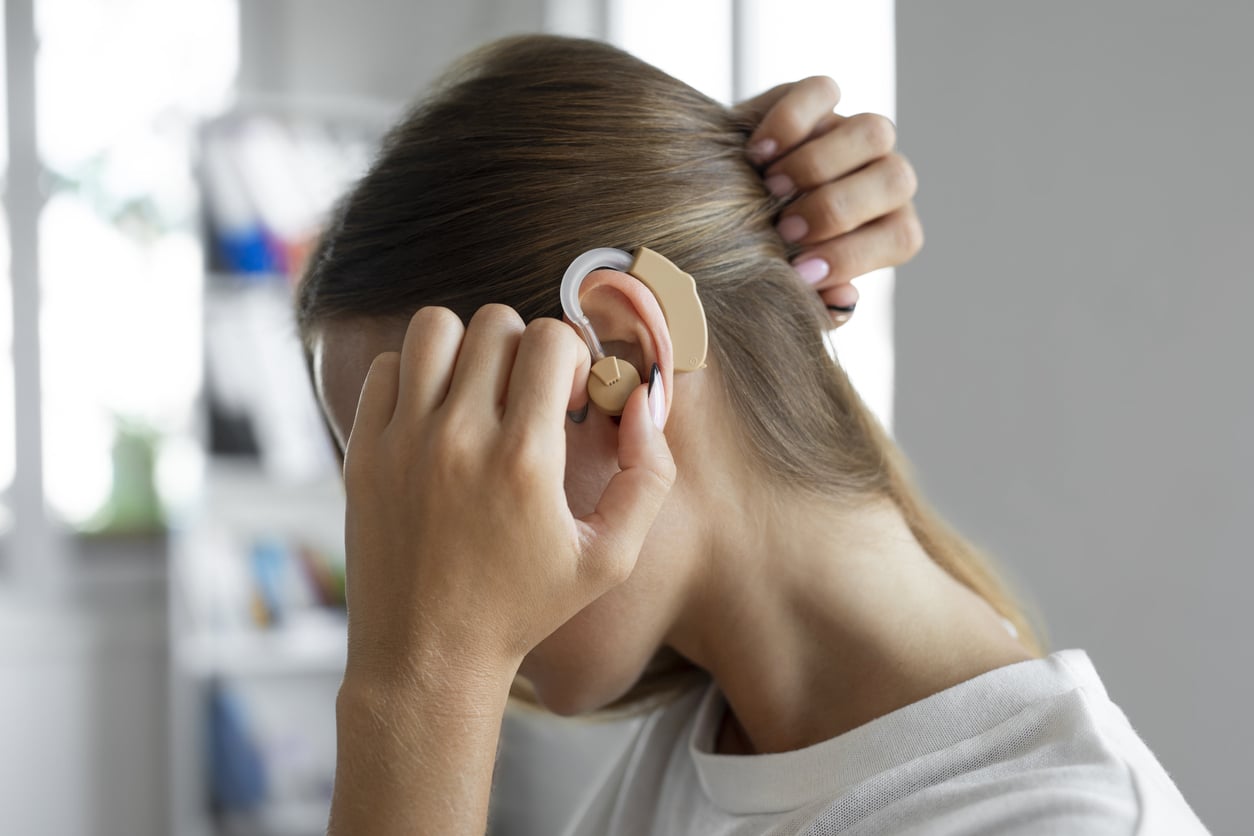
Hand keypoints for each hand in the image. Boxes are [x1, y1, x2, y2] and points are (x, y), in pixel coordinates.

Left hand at [339, 304, 675, 686]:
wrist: (427, 656)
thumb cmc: (524, 607)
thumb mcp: (611, 557)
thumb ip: (647, 474)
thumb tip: (642, 399)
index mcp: (525, 460)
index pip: (550, 339)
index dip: (571, 356)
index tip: (567, 398)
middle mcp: (460, 439)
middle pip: (495, 323)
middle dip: (523, 347)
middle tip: (526, 396)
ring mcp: (403, 442)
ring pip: (433, 327)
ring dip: (465, 346)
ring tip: (477, 390)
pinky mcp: (363, 451)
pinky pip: (385, 366)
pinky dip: (414, 374)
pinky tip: (435, 414)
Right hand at [738, 76, 923, 324]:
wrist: (714, 206)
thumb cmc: (759, 257)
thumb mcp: (784, 286)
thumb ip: (815, 302)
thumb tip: (844, 298)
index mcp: (887, 226)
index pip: (902, 235)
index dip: (854, 256)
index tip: (799, 272)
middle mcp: (879, 176)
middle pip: (897, 179)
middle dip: (837, 208)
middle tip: (783, 229)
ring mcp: (851, 132)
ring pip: (874, 132)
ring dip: (819, 165)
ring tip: (769, 188)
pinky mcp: (816, 99)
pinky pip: (822, 92)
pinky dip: (789, 122)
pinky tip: (754, 154)